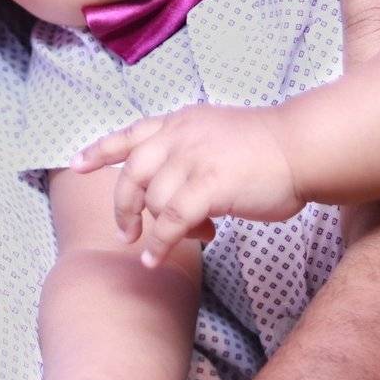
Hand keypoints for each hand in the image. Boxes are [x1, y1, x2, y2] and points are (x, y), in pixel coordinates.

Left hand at [69, 103, 302, 267]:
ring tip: (167, 245)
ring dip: (154, 230)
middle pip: (131, 173)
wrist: (302, 147)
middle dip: (123, 206)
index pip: (132, 134)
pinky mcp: (208, 185)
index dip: (101, 151)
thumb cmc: (269, 149)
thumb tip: (174, 198)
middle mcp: (180, 136)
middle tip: (125, 232)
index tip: (77, 165)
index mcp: (182, 122)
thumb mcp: (218, 135)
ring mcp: (193, 159)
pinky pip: (171, 222)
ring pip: (153, 201)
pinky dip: (160, 244)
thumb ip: (190, 156)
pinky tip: (158, 258)